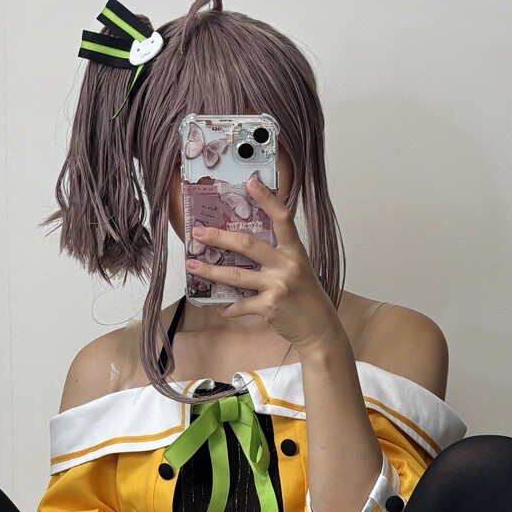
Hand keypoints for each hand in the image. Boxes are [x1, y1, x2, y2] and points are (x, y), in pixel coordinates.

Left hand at [186, 174, 343, 356]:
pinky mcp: (270, 307)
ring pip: (237, 276)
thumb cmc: (306, 297)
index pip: (282, 218)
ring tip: (192, 266)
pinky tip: (219, 306)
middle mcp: (287, 265)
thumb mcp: (298, 269)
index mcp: (295, 251)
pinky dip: (228, 307)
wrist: (319, 328)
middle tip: (198, 233)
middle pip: (248, 245)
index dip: (267, 200)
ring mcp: (278, 286)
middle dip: (219, 238)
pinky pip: (241, 305)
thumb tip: (245, 247)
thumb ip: (278, 256)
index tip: (251, 183)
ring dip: (211, 271)